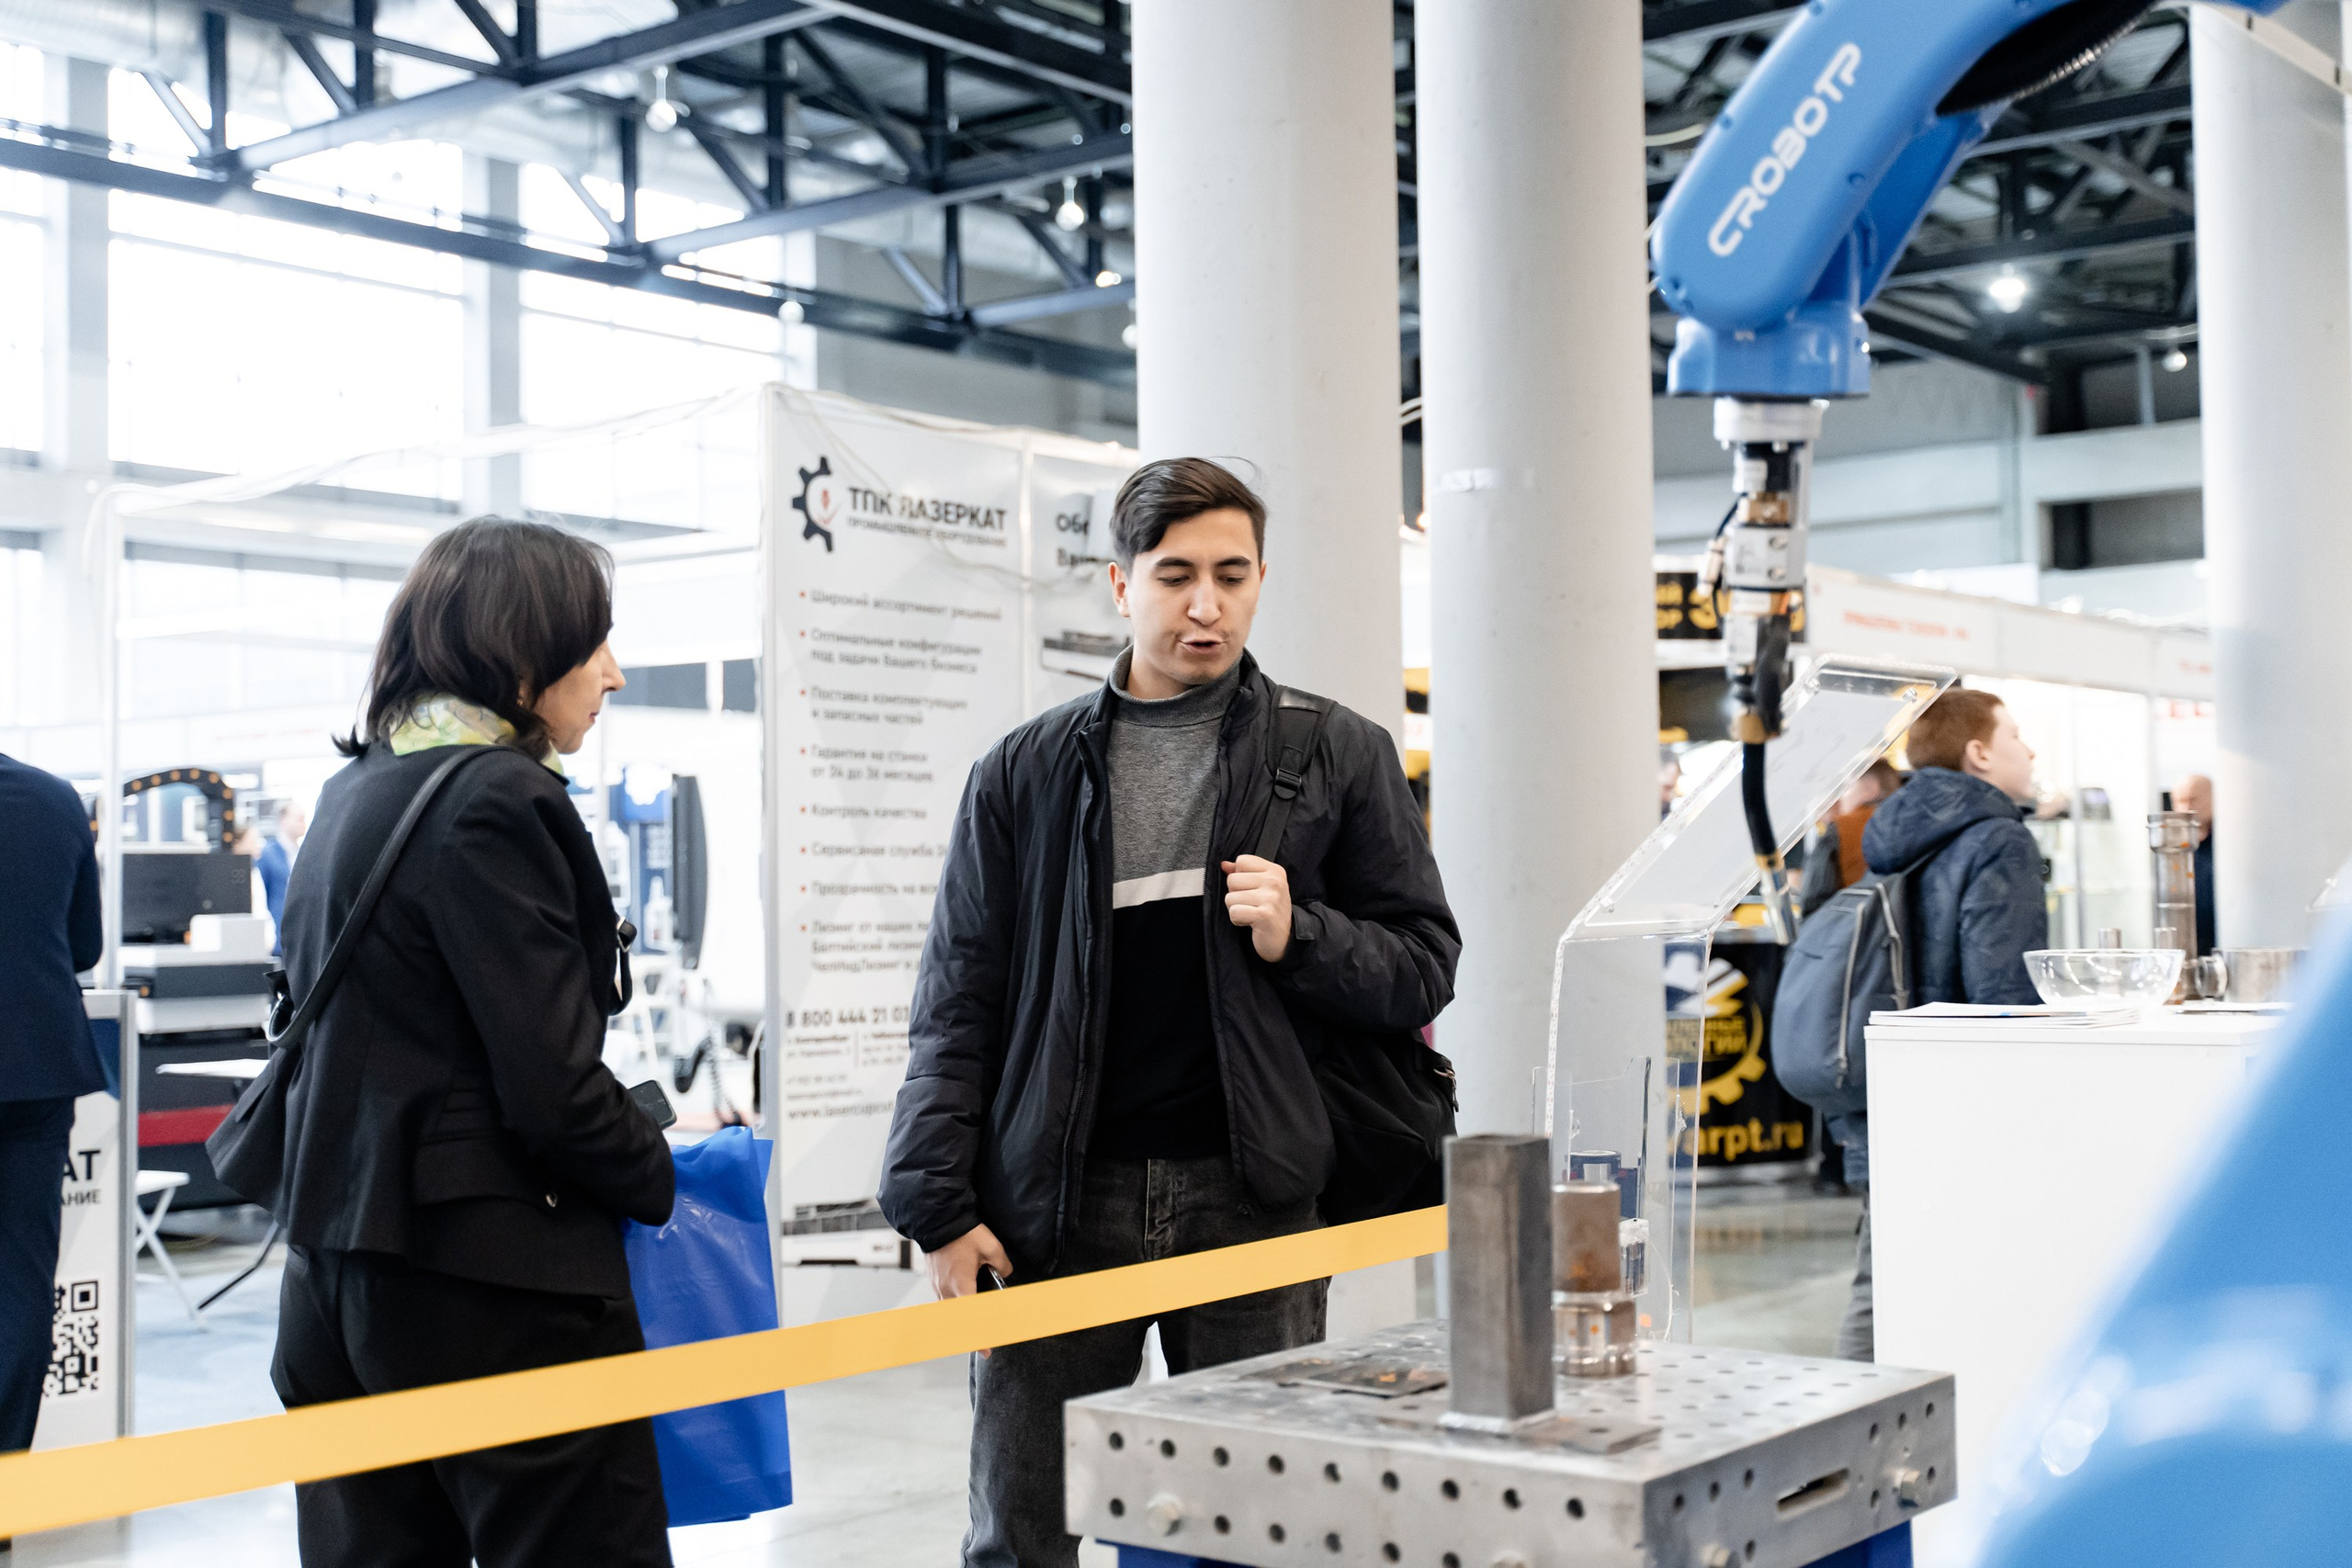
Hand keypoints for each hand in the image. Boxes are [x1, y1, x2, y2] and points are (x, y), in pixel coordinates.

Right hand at [924, 1224, 1013, 1353]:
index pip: (971, 1318)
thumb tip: (1005, 1273)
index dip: (979, 1335)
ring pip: (949, 1309)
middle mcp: (946, 1289)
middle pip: (958, 1319)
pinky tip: (962, 1301)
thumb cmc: (963, 1233)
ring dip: (961, 1317)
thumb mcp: (992, 1247)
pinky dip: (953, 1304)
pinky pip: (943, 1297)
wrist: (938, 1219)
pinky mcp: (933, 1277)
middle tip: (983, 1344)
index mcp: (961, 1285)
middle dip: (970, 1332)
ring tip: (972, 1324)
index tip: (986, 1349)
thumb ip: (1002, 1265)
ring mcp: (937, 1284)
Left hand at [1220, 854, 1291, 962]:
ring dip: (1236, 909)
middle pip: (1232, 879)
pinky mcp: (1264, 915)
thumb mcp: (1262, 887)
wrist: (1285, 938)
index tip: (1251, 889)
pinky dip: (1237, 920)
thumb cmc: (1271, 911)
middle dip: (1235, 894)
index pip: (1241, 861)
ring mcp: (1271, 898)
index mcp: (1275, 871)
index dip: (1240, 876)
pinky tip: (1250, 921)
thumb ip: (1243, 873)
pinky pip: (1234, 912)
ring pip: (1230, 897)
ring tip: (1251, 913)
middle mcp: (1275, 882)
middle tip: (1251, 904)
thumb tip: (1224, 864)